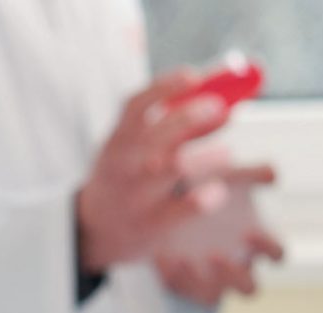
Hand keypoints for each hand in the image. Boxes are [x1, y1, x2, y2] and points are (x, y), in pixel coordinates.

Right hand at [77, 70, 235, 271]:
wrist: (95, 228)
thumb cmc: (128, 176)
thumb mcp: (139, 147)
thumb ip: (180, 126)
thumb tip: (225, 107)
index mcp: (120, 138)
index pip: (136, 105)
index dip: (165, 87)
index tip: (193, 75)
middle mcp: (125, 163)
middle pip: (157, 134)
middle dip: (189, 118)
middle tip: (220, 108)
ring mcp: (137, 193)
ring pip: (172, 169)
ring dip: (204, 158)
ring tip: (227, 153)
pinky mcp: (151, 223)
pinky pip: (180, 210)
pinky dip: (202, 199)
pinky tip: (219, 191)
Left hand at [152, 142, 284, 304]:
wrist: (165, 190)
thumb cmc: (206, 181)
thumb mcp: (227, 173)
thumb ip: (250, 173)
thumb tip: (273, 174)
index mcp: (253, 241)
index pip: (276, 256)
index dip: (268, 251)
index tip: (249, 234)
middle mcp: (233, 265)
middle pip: (249, 288)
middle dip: (234, 276)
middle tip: (214, 255)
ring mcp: (204, 276)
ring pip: (212, 297)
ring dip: (200, 284)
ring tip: (184, 260)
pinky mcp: (176, 278)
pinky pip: (178, 289)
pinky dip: (171, 275)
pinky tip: (161, 254)